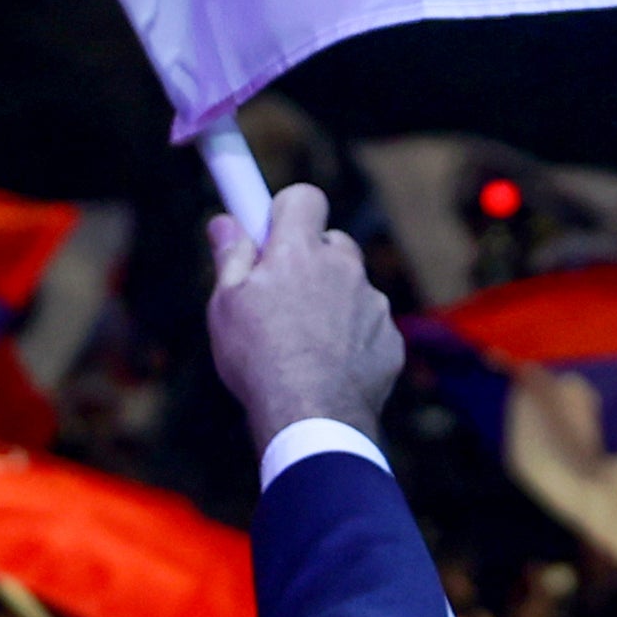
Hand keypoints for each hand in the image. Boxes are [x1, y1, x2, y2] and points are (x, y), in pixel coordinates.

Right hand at [201, 182, 399, 450]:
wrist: (311, 419)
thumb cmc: (258, 360)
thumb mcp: (226, 305)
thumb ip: (231, 257)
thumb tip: (225, 222)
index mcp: (300, 252)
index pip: (303, 198)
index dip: (286, 211)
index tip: (271, 232)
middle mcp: (344, 268)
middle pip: (331, 243)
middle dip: (311, 260)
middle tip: (282, 296)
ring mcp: (372, 304)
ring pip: (352, 287)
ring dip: (332, 302)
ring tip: (302, 344)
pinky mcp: (390, 339)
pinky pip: (369, 326)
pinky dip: (352, 339)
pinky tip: (328, 367)